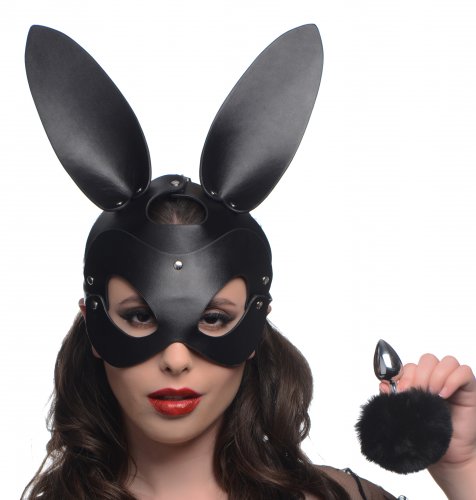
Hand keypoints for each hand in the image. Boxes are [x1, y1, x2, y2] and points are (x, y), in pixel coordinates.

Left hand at [380, 354, 475, 498]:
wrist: (449, 455)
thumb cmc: (429, 434)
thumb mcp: (406, 415)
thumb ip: (395, 399)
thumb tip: (383, 386)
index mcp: (419, 381)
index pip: (411, 365)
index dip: (404, 375)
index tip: (401, 391)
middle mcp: (436, 378)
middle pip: (427, 360)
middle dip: (419, 375)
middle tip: (417, 393)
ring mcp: (453, 382)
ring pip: (446, 361)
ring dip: (436, 376)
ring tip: (432, 395)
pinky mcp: (468, 388)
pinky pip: (464, 371)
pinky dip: (453, 379)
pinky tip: (444, 395)